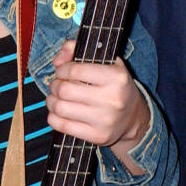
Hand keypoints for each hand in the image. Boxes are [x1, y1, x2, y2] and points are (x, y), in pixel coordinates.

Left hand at [46, 41, 150, 173]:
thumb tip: (57, 61)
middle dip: (54, 85)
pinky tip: (60, 112)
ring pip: (59, 108)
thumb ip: (76, 49)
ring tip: (57, 98)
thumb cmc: (113, 85)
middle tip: (58, 85)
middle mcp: (113, 99)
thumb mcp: (105, 61)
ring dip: (51, 101)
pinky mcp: (98, 136)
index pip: (74, 70)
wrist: (134, 117)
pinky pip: (61, 126)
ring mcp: (105, 120)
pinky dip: (53, 117)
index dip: (61, 69)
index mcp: (116, 78)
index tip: (62, 71)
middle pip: (63, 90)